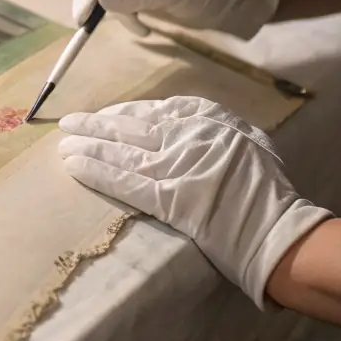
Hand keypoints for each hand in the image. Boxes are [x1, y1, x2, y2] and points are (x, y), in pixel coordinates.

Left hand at [57, 97, 330, 308]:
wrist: (278, 230)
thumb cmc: (270, 191)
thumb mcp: (250, 142)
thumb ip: (217, 129)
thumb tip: (187, 127)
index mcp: (209, 118)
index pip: (155, 110)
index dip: (124, 114)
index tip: (104, 116)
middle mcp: (189, 135)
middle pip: (131, 126)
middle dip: (97, 124)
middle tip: (68, 123)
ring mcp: (177, 165)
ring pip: (121, 150)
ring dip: (88, 146)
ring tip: (62, 144)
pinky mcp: (168, 197)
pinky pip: (124, 180)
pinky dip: (97, 172)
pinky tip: (74, 166)